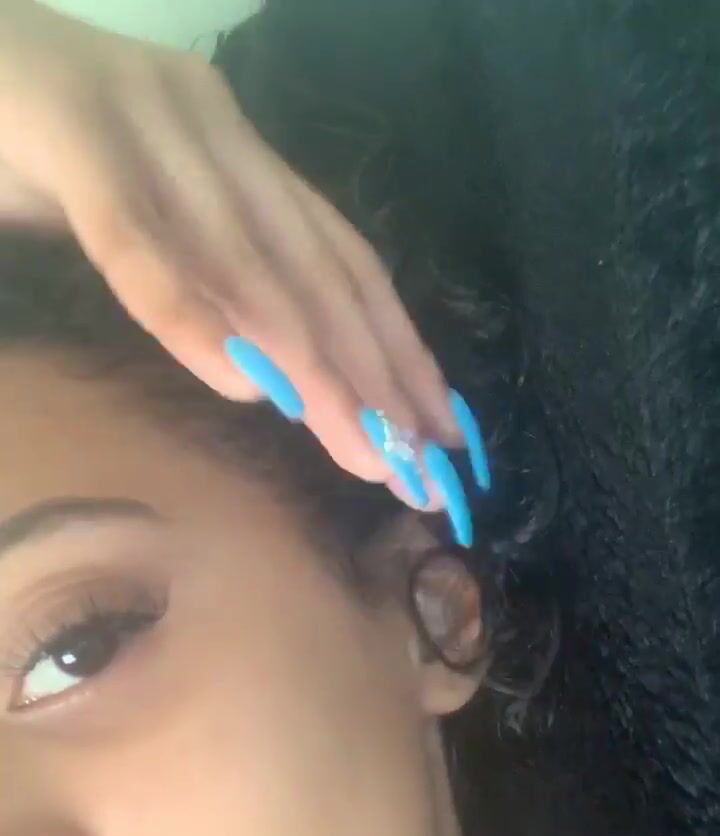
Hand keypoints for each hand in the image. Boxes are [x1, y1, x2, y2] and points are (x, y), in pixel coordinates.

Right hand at [0, 0, 465, 490]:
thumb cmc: (30, 150)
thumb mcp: (138, 218)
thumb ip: (202, 276)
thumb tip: (269, 373)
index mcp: (234, 149)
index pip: (338, 259)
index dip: (400, 346)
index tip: (442, 431)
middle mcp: (211, 129)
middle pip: (315, 271)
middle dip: (379, 377)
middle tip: (424, 469)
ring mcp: (146, 122)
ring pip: (250, 262)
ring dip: (316, 367)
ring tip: (369, 448)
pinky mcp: (71, 133)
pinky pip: (138, 240)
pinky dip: (194, 316)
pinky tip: (247, 384)